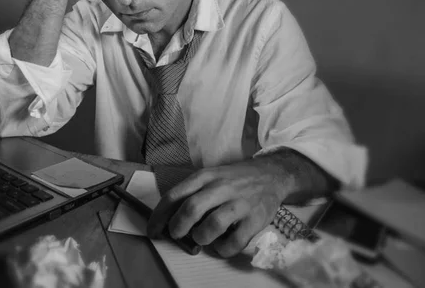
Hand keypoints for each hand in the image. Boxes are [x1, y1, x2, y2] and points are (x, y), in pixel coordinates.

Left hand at [147, 160, 287, 257]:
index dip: (159, 216)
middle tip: (176, 235)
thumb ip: (192, 193)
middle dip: (177, 227)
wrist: (271, 174)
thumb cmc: (234, 179)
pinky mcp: (255, 219)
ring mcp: (239, 203)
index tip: (153, 230)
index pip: (174, 195)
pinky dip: (223, 249)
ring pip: (212, 225)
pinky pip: (235, 241)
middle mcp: (220, 187)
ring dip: (200, 237)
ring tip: (201, 238)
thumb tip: (169, 218)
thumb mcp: (211, 177)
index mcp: (205, 177)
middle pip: (191, 209)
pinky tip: (221, 245)